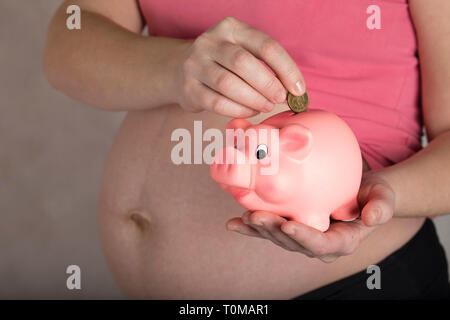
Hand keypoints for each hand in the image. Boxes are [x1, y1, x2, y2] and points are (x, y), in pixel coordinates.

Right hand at [173, 17, 304, 117]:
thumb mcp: (242, 52)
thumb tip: (295, 91)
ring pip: (228, 84)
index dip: (286, 69)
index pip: (265, 46)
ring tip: (266, 106)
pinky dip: (238, 110)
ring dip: (253, 99)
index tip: (298, 89)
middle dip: (268, 85)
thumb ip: (266, 66)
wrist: (179, 69)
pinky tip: (250, 112)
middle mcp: (210, 42)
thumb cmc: (222, 64)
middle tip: (280, 99)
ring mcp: (195, 64)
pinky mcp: (188, 88)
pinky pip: (216, 102)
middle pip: (244, 63)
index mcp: (231, 28)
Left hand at [226, 169, 394, 262]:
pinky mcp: (289, 227)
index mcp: (341, 242)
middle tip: (255, 217)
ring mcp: (301, 237)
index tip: (289, 225)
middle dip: (272, 231)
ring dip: (258, 229)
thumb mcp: (383, 196)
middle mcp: (317, 244)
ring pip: (277, 237)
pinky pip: (268, 229)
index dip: (304, 237)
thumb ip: (382, 206)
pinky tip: (233, 224)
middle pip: (293, 242)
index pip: (321, 244)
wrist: (358, 192)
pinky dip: (249, 228)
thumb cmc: (372, 194)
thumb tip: (373, 218)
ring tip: (243, 218)